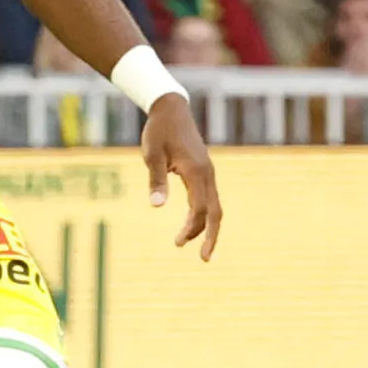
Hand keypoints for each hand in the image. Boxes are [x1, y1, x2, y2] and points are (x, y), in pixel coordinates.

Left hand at [141, 92, 221, 260]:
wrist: (171, 109)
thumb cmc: (159, 131)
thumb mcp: (152, 154)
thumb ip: (156, 180)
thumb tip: (156, 206)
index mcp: (195, 171)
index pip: (200, 207)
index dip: (193, 228)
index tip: (178, 243)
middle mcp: (207, 173)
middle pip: (215, 212)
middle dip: (210, 236)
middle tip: (204, 259)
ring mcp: (208, 172)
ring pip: (214, 206)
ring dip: (206, 227)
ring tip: (190, 244)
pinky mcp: (204, 171)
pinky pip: (210, 198)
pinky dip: (205, 214)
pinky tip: (193, 224)